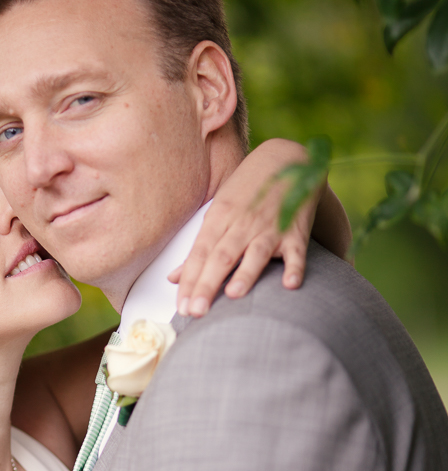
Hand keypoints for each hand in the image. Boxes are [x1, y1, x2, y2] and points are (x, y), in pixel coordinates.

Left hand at [171, 138, 316, 317]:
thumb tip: (174, 278)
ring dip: (246, 273)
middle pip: (221, 257)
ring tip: (234, 295)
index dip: (190, 281)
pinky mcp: (296, 230)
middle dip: (207, 284)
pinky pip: (296, 251)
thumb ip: (199, 248)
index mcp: (219, 219)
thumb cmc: (247, 191)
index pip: (199, 254)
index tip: (182, 306)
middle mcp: (242, 224)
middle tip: (196, 312)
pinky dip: (295, 266)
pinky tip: (290, 284)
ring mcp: (270, 227)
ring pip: (255, 252)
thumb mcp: (218, 212)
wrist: (287, 159)